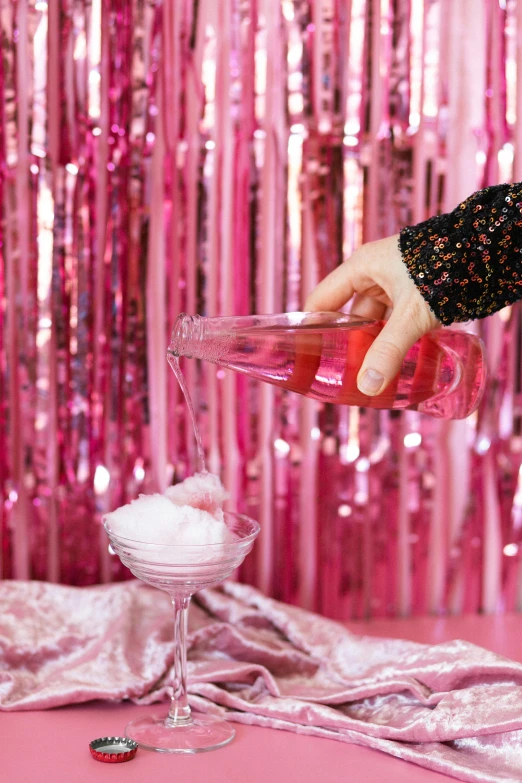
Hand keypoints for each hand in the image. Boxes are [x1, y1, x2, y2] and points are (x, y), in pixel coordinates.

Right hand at [304, 234, 439, 395]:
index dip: (310, 327)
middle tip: (341, 375)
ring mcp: (395, 283)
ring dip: (375, 345)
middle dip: (348, 345)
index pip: (321, 300)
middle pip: (349, 316)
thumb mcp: (412, 315)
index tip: (305, 355)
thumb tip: (367, 386)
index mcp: (361, 267)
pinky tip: (395, 362)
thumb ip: (388, 350)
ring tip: (369, 375)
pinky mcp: (414, 293)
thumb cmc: (444, 269)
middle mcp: (374, 273)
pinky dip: (395, 340)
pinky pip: (395, 321)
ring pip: (376, 322)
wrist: (487, 251)